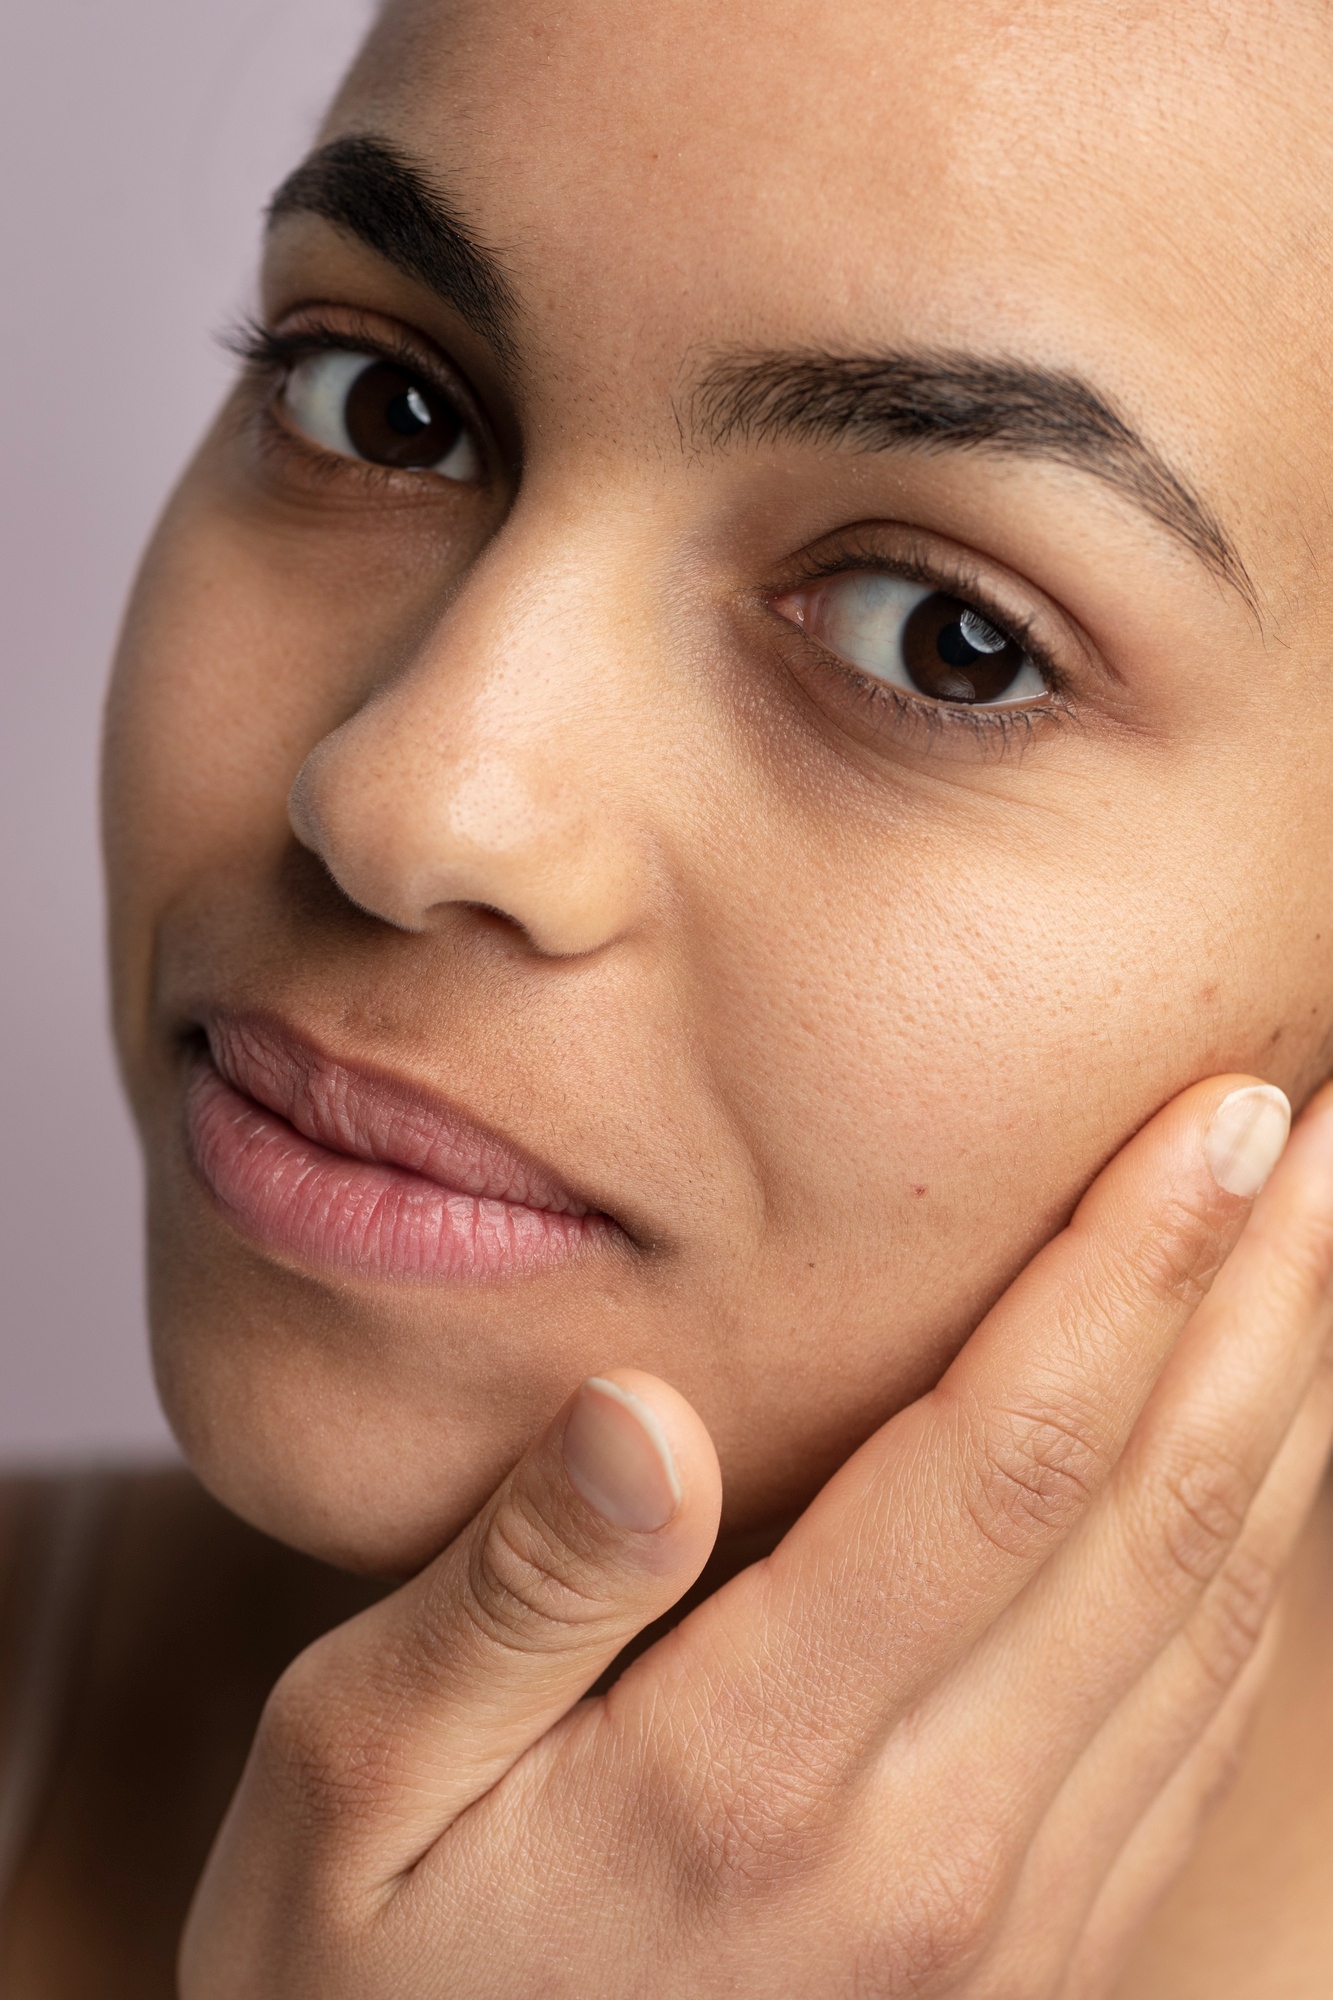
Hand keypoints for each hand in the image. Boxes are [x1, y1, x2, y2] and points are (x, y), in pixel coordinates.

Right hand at [180, 1076, 1332, 1997]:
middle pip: (1153, 1519)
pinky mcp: (1033, 1959)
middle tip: (1327, 1121)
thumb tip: (642, 1413)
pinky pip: (1198, 1732)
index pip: (999, 1464)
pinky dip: (1260, 1566)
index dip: (1125, 1270)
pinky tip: (1270, 1463)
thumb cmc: (363, 1978)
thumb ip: (510, 1599)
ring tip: (1325, 1249)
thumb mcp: (353, 1786)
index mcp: (748, 1775)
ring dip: (1289, 1410)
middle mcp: (926, 1852)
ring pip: (1211, 1619)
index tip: (1220, 1117)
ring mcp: (1006, 1924)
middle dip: (1259, 1298)